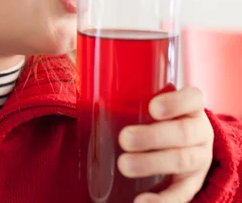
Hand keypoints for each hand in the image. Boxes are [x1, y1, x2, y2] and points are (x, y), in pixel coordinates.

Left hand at [118, 87, 213, 202]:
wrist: (189, 149)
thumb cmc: (161, 121)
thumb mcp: (156, 110)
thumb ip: (133, 105)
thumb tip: (90, 103)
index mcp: (192, 109)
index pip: (193, 99)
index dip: (175, 102)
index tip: (153, 108)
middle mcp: (201, 133)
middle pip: (183, 133)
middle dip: (152, 136)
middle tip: (124, 139)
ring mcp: (199, 160)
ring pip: (181, 160)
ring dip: (151, 164)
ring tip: (123, 166)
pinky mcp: (192, 185)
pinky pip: (181, 194)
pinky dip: (162, 200)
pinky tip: (142, 201)